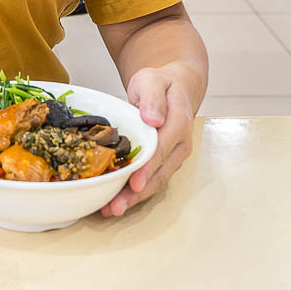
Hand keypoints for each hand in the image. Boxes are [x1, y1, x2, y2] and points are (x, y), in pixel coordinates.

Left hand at [101, 65, 197, 216]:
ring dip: (134, 198)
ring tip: (111, 209)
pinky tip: (114, 200)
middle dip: (137, 193)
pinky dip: (134, 192)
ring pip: (155, 181)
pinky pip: (150, 179)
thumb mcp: (153, 80)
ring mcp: (173, 155)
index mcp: (178, 123)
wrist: (175, 87)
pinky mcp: (164, 161)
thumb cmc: (162, 83)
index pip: (162, 149)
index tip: (134, 183)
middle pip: (159, 173)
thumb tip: (154, 118)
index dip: (147, 168)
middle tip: (115, 206)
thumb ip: (152, 97)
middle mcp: (179, 145)